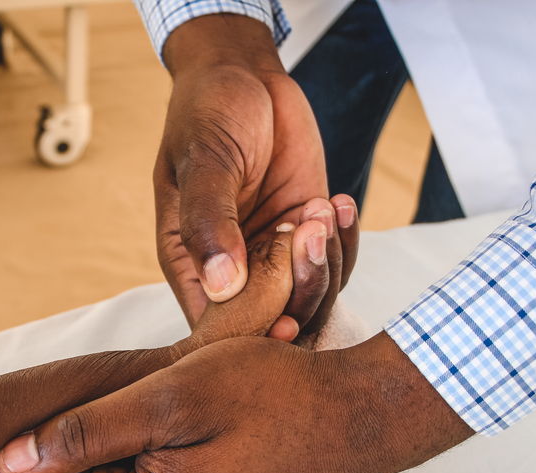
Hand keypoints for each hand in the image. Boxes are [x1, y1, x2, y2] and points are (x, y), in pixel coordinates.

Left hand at [0, 334, 473, 472]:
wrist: (352, 414)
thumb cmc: (268, 395)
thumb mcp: (170, 398)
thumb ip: (85, 432)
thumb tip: (5, 459)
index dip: (36, 432)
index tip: (71, 388)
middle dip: (80, 433)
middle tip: (126, 386)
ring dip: (114, 435)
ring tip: (156, 394)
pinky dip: (142, 446)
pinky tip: (172, 412)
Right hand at [156, 15, 352, 339]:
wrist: (243, 73)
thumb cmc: (208, 113)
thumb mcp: (205, 160)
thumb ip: (210, 222)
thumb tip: (221, 285)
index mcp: (190, 262)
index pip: (216, 325)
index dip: (252, 335)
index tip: (283, 319)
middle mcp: (231, 268)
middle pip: (271, 319)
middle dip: (299, 290)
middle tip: (307, 232)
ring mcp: (272, 253)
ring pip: (310, 296)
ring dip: (325, 260)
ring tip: (320, 207)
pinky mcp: (307, 233)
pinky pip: (336, 263)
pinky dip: (345, 240)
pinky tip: (338, 202)